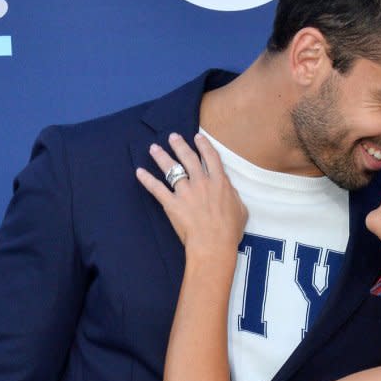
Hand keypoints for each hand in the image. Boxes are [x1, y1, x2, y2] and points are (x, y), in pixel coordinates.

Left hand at [136, 133, 247, 256]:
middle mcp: (201, 182)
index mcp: (220, 182)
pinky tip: (139, 172)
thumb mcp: (241, 209)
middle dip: (180, 145)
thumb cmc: (229, 230)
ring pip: (171, 169)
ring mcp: (185, 192)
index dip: (204, 145)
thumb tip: (229, 190)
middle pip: (189, 158)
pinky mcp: (172, 204)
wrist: (213, 243)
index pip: (211, 157)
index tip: (198, 137)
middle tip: (173, 137)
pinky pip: (157, 188)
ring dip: (162, 156)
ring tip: (154, 148)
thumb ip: (233, 196)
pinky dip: (147, 180)